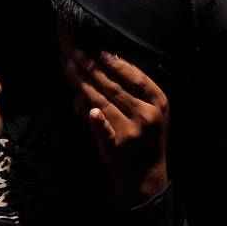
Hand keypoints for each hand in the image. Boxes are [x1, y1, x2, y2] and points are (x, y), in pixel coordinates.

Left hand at [64, 49, 169, 202]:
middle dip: (91, 67)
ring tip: (68, 65)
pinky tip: (90, 111)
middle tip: (75, 52)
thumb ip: (133, 89)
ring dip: (83, 83)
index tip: (101, 51)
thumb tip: (104, 60)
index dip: (118, 64)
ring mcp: (131, 131)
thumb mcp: (149, 110)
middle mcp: (146, 115)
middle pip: (115, 87)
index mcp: (158, 102)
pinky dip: (97, 121)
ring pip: (102, 102)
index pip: (136, 78)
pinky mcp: (116, 146)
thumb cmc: (145, 135)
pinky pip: (104, 131)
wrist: (145, 174)